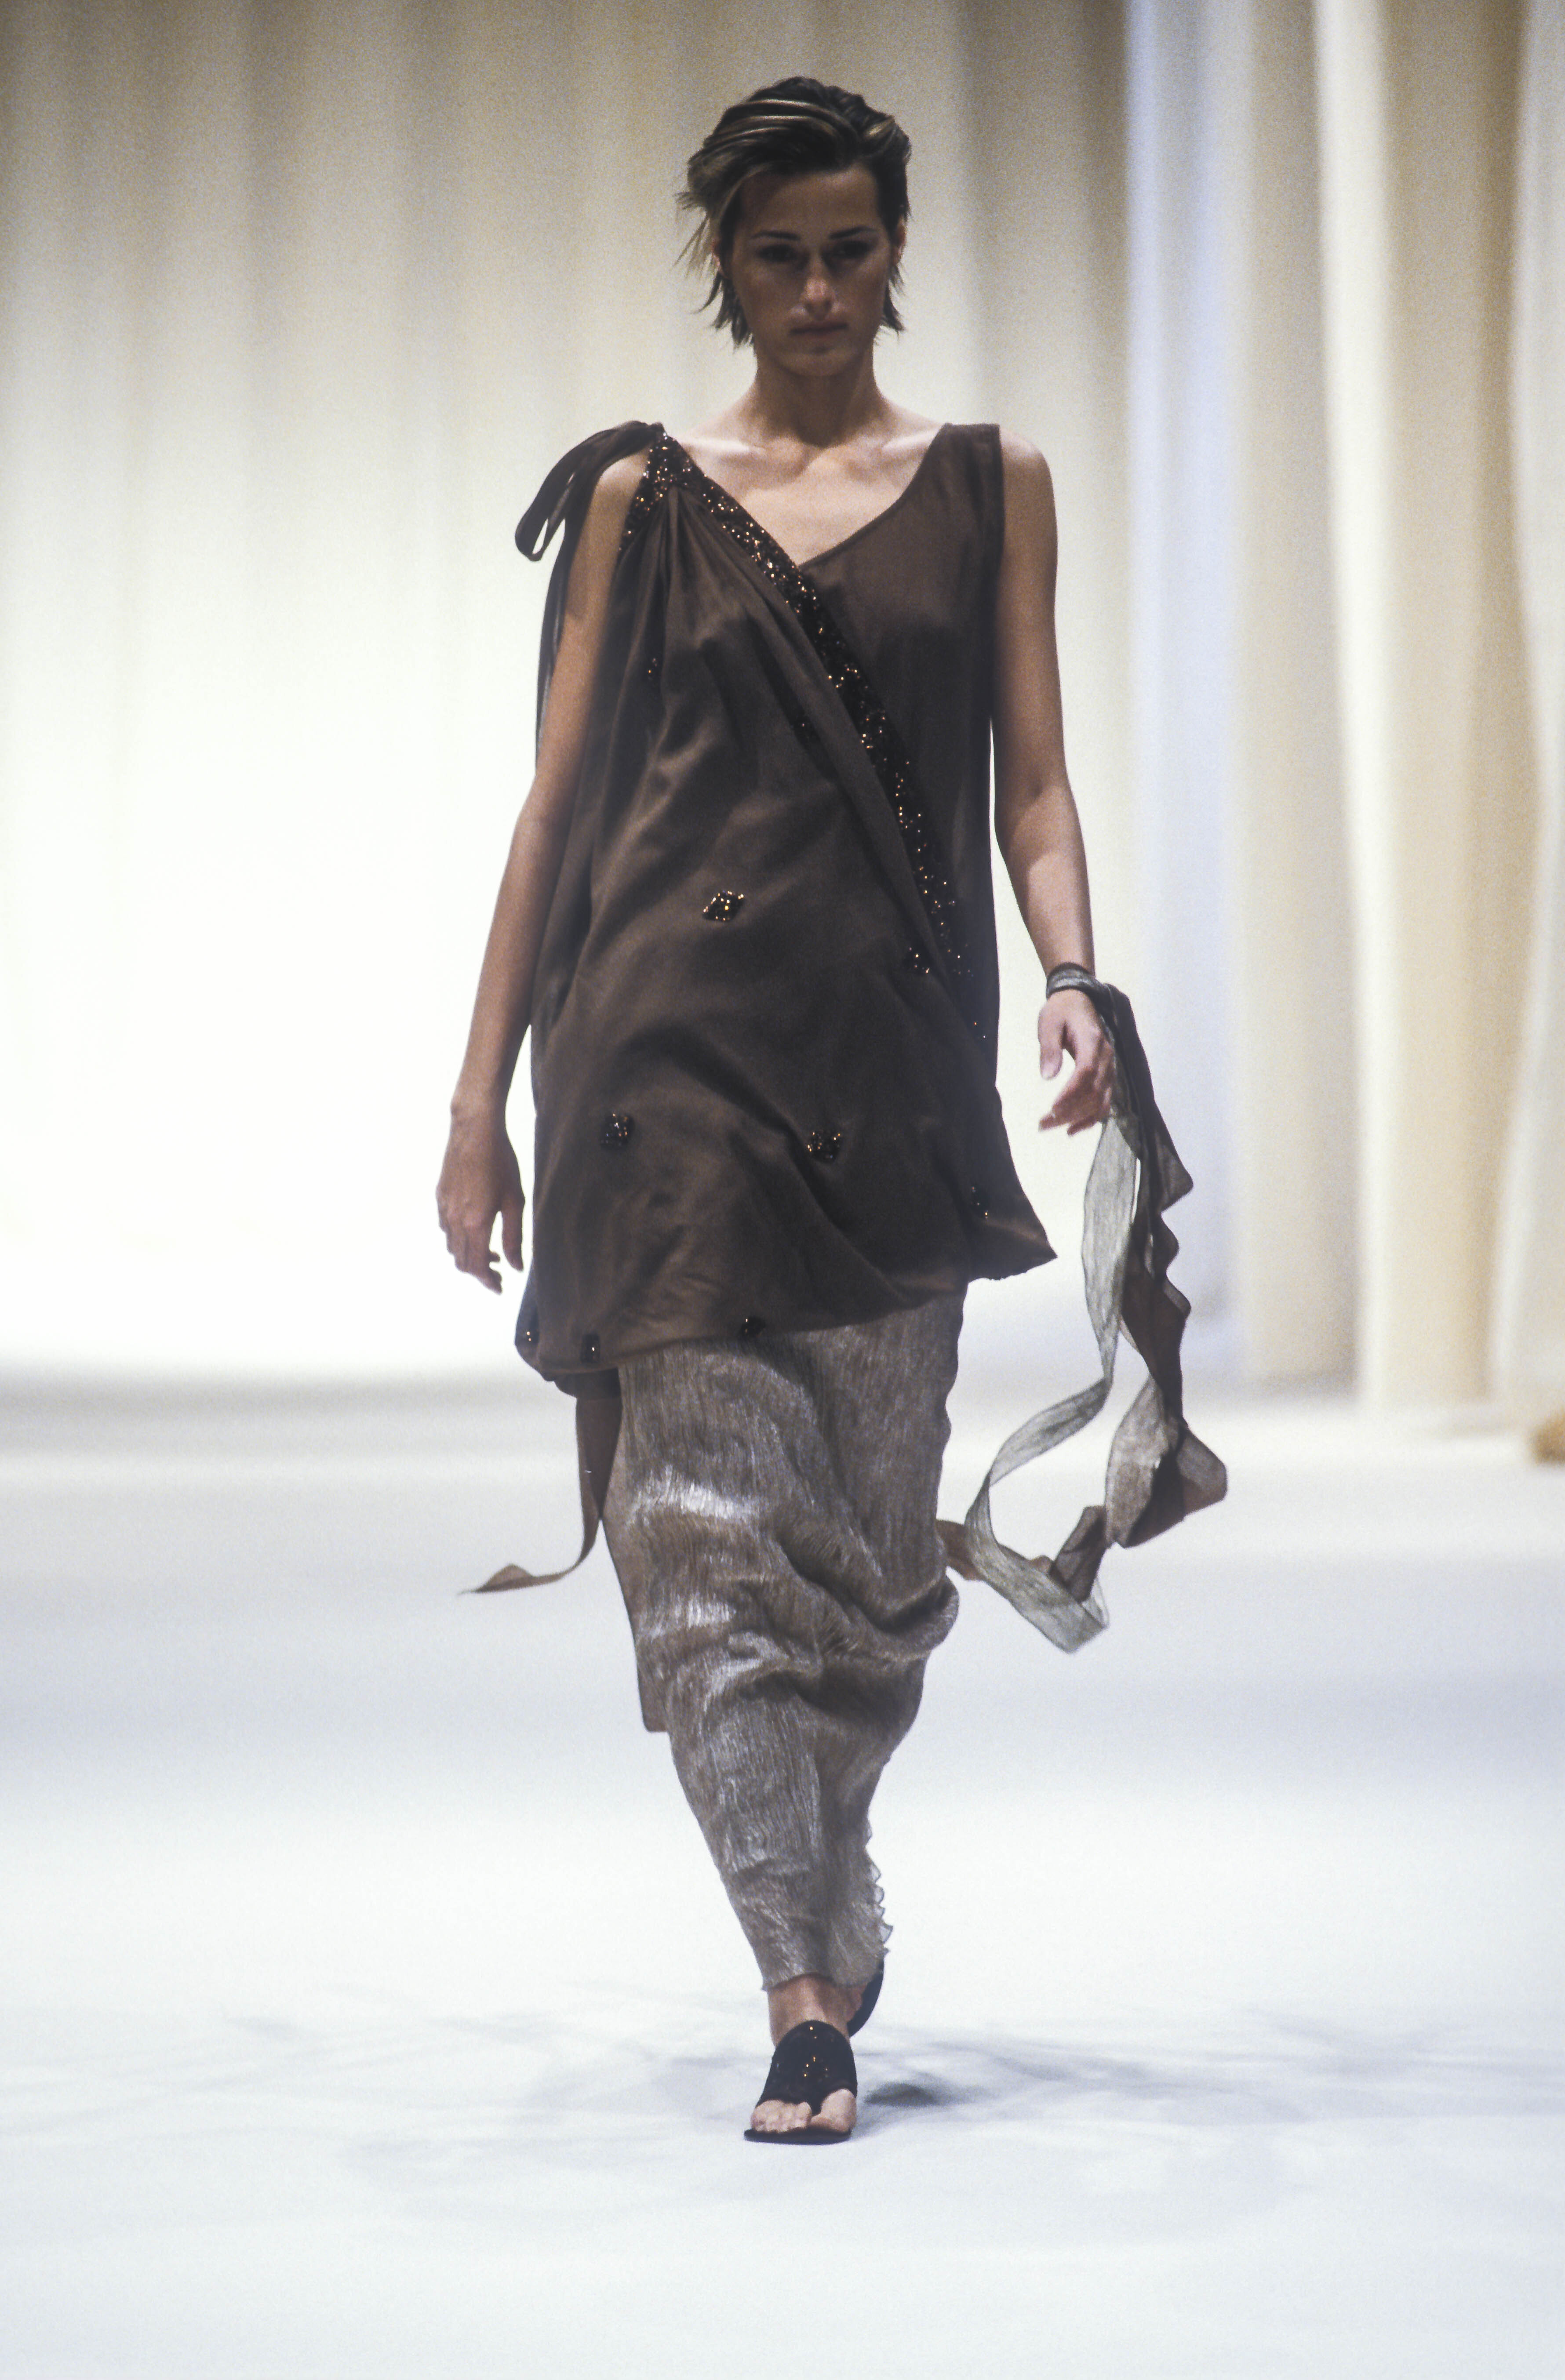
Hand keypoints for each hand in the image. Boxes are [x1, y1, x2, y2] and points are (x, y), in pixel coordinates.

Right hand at [436, 1109, 525, 1291]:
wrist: (475, 1130)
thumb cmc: (500, 1162)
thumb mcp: (515, 1201)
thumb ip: (514, 1237)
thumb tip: (516, 1266)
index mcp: (475, 1224)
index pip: (476, 1266)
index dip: (488, 1281)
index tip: (499, 1287)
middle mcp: (455, 1220)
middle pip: (461, 1260)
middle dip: (479, 1272)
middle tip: (498, 1273)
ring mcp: (444, 1207)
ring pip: (451, 1246)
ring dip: (468, 1255)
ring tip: (490, 1252)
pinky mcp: (440, 1195)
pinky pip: (445, 1227)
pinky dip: (458, 1239)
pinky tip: (473, 1230)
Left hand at [1038, 989, 1113, 1133]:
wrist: (1078, 999)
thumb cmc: (1060, 1011)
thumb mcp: (1048, 1024)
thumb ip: (1049, 1049)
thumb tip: (1047, 1077)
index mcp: (1092, 1041)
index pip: (1086, 1072)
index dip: (1071, 1094)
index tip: (1052, 1109)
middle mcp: (1106, 1057)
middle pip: (1094, 1091)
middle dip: (1069, 1112)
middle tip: (1043, 1124)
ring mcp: (1110, 1067)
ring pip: (1101, 1101)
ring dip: (1079, 1118)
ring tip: (1053, 1127)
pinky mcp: (1107, 1074)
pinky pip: (1105, 1101)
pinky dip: (1091, 1118)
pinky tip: (1073, 1129)